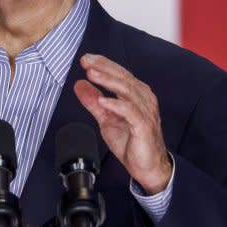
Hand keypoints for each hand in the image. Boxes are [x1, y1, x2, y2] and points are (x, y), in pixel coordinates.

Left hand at [73, 53, 171, 193]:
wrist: (147, 167)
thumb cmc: (132, 142)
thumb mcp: (106, 120)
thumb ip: (93, 102)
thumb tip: (79, 85)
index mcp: (135, 94)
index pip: (119, 73)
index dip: (103, 64)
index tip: (86, 58)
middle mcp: (143, 99)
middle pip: (123, 77)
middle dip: (104, 67)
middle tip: (86, 61)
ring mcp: (145, 111)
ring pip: (127, 90)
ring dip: (108, 81)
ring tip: (92, 74)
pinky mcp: (144, 126)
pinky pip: (130, 111)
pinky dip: (116, 104)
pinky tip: (103, 101)